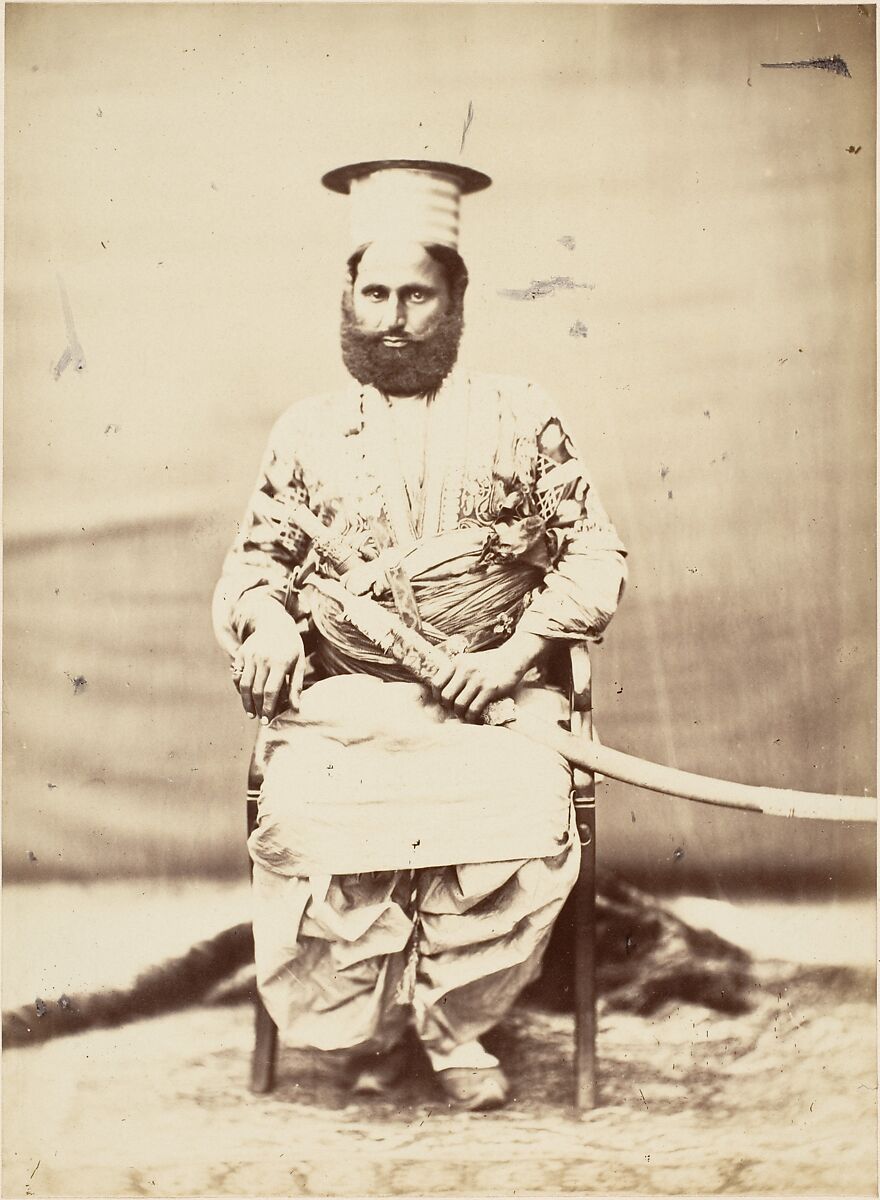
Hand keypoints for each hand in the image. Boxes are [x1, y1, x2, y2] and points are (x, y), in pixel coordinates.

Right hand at [231, 601, 304, 723]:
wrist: (275, 623)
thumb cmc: (291, 646)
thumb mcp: (299, 664)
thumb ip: (296, 686)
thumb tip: (296, 709)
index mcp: (280, 663)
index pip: (271, 692)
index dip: (268, 709)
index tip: (267, 721)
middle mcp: (263, 659)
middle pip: (256, 691)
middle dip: (258, 708)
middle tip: (261, 719)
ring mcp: (250, 655)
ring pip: (245, 685)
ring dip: (246, 702)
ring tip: (251, 713)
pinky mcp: (242, 653)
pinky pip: (237, 675)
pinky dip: (239, 688)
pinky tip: (244, 698)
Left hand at [430, 632, 548, 722]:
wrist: (512, 658)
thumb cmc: (489, 662)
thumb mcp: (469, 661)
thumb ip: (456, 672)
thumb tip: (442, 691)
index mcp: (457, 662)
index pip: (436, 683)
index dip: (437, 696)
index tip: (443, 701)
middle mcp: (466, 669)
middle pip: (446, 696)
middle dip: (449, 707)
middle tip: (455, 709)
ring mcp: (478, 679)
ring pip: (459, 704)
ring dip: (460, 713)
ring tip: (465, 714)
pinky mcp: (490, 688)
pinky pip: (474, 708)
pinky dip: (471, 717)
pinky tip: (474, 717)